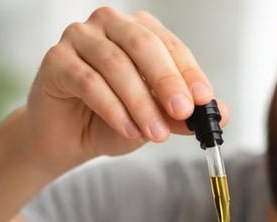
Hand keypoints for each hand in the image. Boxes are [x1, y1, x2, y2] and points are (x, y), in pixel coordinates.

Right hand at [24, 8, 221, 170]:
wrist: (63, 141)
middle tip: (182, 112)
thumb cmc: (106, 122)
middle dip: (166, 81)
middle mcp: (107, 25)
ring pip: (115, 64)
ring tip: (153, 133)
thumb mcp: (152, 120)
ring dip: (139, 102)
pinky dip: (111, 108)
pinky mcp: (55, 59)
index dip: (188, 73)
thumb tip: (221, 113)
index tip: (204, 100)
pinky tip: (127, 129)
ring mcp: (78, 37)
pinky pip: (88, 81)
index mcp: (136, 29)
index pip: (169, 45)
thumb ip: (182, 115)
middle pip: (142, 45)